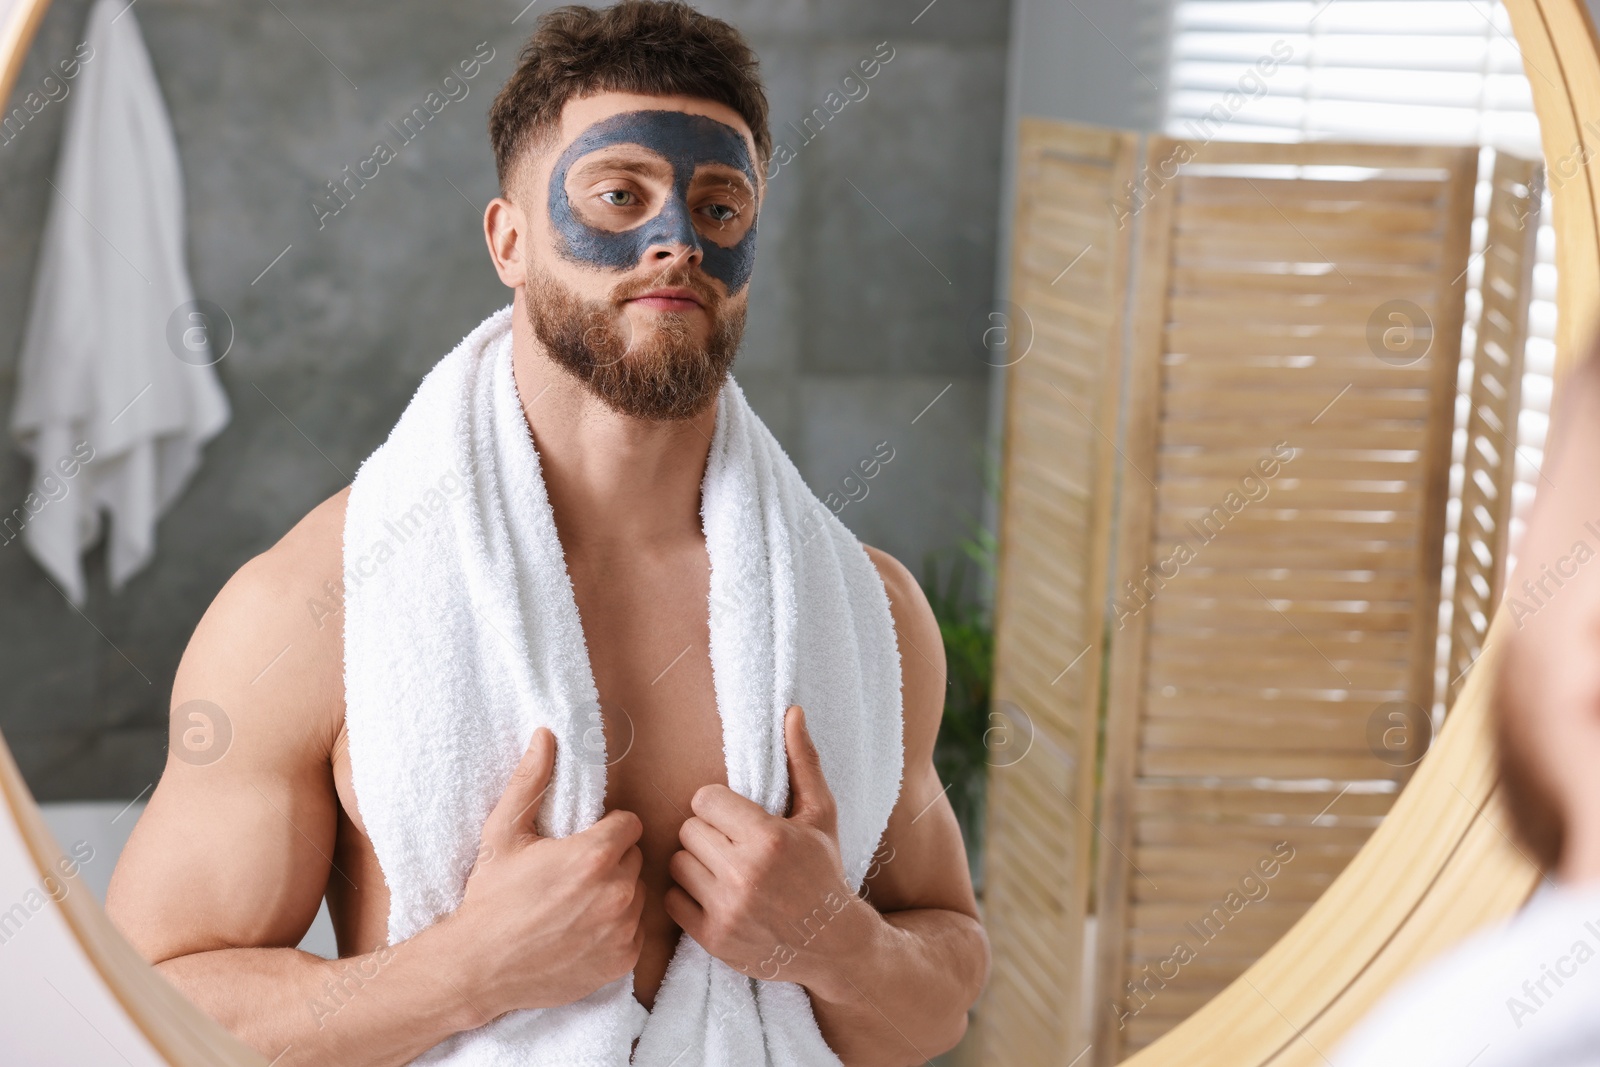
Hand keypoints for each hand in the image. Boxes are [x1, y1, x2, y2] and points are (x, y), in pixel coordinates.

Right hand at [446, 728, 645, 1017]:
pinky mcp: (624, 959)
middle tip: (574, 873)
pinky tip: (582, 930)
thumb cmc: (491, 898)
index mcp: (595, 855)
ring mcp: (623, 928)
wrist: (479, 967)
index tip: (584, 840)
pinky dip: (616, 929)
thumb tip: (546, 735)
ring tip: (576, 903)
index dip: (607, 829)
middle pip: (634, 858)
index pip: (630, 824)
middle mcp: (618, 892)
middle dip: (611, 860)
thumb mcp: (503, 833)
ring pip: (637, 894)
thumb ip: (531, 780)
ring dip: (616, 894)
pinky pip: (635, 930)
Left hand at [664, 707, 874, 994]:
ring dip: (695, 863)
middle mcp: (744, 874)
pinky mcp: (712, 938)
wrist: (832, 943)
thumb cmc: (824, 870)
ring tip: (723, 868)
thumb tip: (792, 711)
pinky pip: (671, 900)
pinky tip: (714, 894)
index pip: (704, 799)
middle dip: (708, 832)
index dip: (720, 806)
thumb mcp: (820, 814)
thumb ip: (803, 761)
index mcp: (768, 838)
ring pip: (676, 863)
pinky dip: (687, 896)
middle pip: (688, 829)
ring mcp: (726, 909)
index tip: (737, 817)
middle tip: (731, 843)